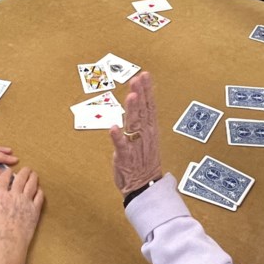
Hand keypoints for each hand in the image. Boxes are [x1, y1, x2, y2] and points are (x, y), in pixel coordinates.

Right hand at [0, 167, 44, 263]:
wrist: (6, 246)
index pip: (4, 178)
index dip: (7, 172)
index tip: (9, 171)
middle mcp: (13, 196)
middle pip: (20, 178)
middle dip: (24, 171)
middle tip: (26, 169)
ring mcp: (25, 202)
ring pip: (32, 184)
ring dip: (33, 177)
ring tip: (34, 175)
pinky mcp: (34, 211)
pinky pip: (39, 196)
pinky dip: (39, 191)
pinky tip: (39, 190)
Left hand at [110, 72, 161, 195]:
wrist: (145, 187)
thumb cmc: (144, 162)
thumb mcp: (147, 138)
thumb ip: (143, 120)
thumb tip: (139, 100)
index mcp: (150, 130)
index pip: (150, 106)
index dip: (147, 90)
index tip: (145, 75)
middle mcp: (144, 136)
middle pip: (143, 111)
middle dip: (141, 94)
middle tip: (138, 79)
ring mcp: (135, 146)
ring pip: (134, 125)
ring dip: (133, 111)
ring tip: (131, 96)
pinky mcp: (125, 158)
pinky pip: (121, 147)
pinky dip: (117, 138)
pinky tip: (114, 128)